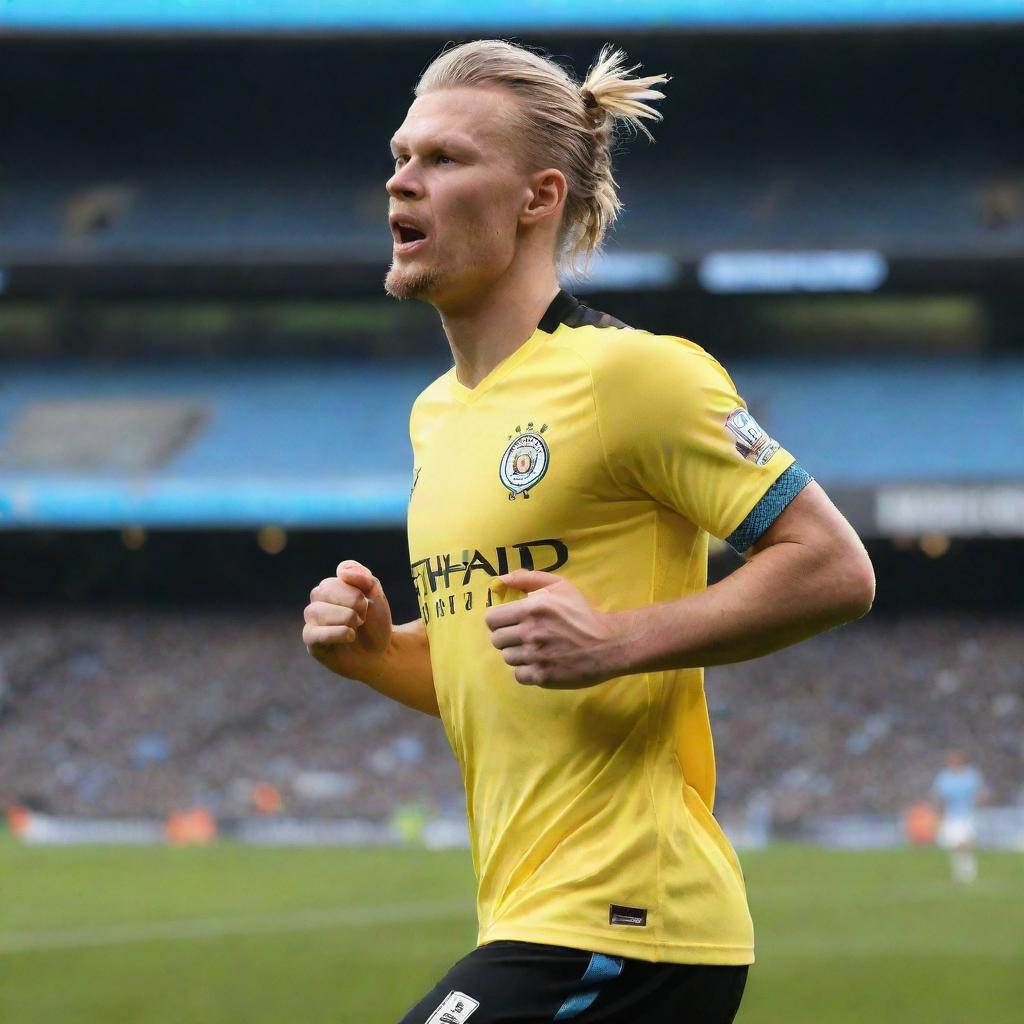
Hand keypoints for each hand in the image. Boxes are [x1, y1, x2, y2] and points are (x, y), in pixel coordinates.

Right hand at [303, 560, 392, 674]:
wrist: (380, 653)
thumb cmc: (375, 624)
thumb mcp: (377, 598)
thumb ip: (365, 579)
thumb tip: (342, 572)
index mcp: (333, 586)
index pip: (338, 577)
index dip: (356, 591)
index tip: (367, 603)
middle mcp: (318, 601)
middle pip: (323, 591)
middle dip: (351, 604)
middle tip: (363, 617)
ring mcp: (313, 621)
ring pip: (316, 611)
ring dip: (344, 618)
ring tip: (357, 627)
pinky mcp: (312, 642)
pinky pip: (312, 633)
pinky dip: (336, 633)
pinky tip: (350, 636)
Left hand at [483, 570, 626, 688]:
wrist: (608, 644)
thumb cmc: (582, 613)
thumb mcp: (560, 586)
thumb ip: (528, 579)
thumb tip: (499, 580)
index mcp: (532, 608)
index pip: (491, 619)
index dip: (498, 620)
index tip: (509, 622)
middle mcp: (530, 632)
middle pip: (496, 639)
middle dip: (507, 636)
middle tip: (524, 635)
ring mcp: (536, 656)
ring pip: (507, 657)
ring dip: (518, 653)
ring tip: (535, 649)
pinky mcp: (542, 676)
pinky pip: (518, 674)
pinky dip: (527, 670)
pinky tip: (540, 662)